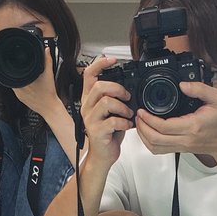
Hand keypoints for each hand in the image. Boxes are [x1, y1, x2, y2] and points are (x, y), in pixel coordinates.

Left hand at [12, 42, 62, 118]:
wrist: (50, 108)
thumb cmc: (49, 93)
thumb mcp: (49, 74)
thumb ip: (47, 60)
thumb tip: (46, 50)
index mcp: (23, 81)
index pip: (12, 70)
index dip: (13, 65)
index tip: (15, 61)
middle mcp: (19, 89)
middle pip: (12, 76)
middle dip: (16, 71)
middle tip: (21, 67)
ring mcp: (19, 95)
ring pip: (13, 82)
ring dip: (17, 78)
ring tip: (24, 75)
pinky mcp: (21, 99)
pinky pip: (17, 89)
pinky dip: (20, 85)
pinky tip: (26, 84)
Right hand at [79, 55, 133, 169]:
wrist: (103, 155)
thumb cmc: (108, 133)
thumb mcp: (111, 112)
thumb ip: (115, 98)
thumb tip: (129, 88)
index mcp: (90, 99)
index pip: (88, 75)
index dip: (100, 64)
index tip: (112, 60)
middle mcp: (87, 107)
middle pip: (98, 86)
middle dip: (117, 89)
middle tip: (127, 97)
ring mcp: (90, 119)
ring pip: (106, 102)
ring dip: (122, 107)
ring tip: (128, 114)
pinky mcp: (96, 131)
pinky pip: (112, 121)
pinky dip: (124, 122)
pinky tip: (127, 125)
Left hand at [134, 80, 216, 160]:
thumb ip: (200, 89)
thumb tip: (183, 84)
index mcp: (192, 126)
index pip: (164, 127)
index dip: (149, 119)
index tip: (142, 110)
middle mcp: (185, 139)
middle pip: (155, 139)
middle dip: (142, 127)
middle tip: (138, 115)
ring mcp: (181, 146)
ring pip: (154, 147)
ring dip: (143, 136)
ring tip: (140, 122)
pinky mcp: (179, 149)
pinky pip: (159, 150)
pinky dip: (149, 142)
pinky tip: (147, 131)